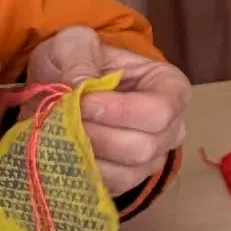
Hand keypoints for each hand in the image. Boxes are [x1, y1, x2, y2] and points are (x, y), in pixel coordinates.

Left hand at [27, 29, 193, 191]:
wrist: (58, 87)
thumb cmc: (77, 61)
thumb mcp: (74, 42)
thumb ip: (79, 57)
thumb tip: (82, 88)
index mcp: (170, 87)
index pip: (159, 111)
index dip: (120, 111)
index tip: (83, 101)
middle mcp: (171, 127)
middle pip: (143, 147)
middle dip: (98, 134)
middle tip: (68, 118)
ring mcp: (152, 158)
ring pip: (127, 172)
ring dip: (88, 154)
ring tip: (66, 132)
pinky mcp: (128, 179)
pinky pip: (111, 188)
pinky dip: (83, 172)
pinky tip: (68, 150)